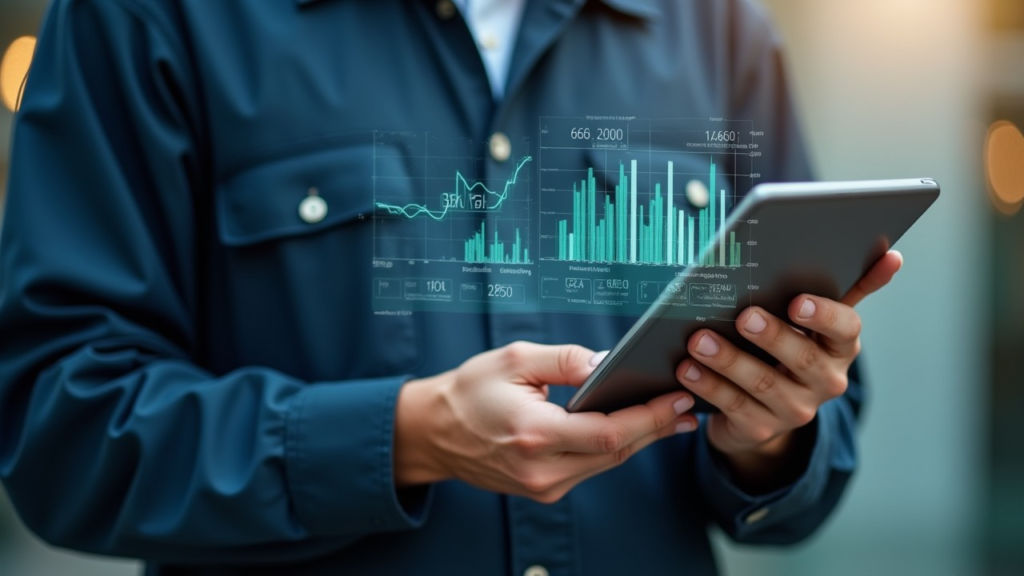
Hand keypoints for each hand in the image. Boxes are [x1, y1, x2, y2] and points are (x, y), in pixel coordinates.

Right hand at [394, 342, 698, 502]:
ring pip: (607, 463)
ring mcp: (543, 485)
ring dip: (641, 440)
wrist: (433, 432)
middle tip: (688, 405)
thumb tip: (610, 362)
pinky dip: (615, 448)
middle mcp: (541, 469)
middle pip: (616, 452)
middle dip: (656, 428)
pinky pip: (590, 468)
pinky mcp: (543, 489)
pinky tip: (633, 430)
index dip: (649, 417)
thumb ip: (567, 361)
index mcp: (534, 434)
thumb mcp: (515, 359)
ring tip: (671, 416)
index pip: (608, 432)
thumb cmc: (469, 391)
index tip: (677, 399)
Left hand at [676, 251, 903, 489]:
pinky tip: (687, 369)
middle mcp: (825, 382)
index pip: (846, 330)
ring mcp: (794, 409)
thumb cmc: (790, 349)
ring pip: (761, 382)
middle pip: (801, 358)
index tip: (799, 301)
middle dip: (772, 336)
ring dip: (728, 360)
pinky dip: (708, 386)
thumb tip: (891, 254)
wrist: (765, 411)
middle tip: (744, 316)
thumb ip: (849, 287)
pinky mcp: (760, 428)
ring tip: (698, 340)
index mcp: (840, 348)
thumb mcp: (817, 322)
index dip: (824, 316)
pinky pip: (732, 405)